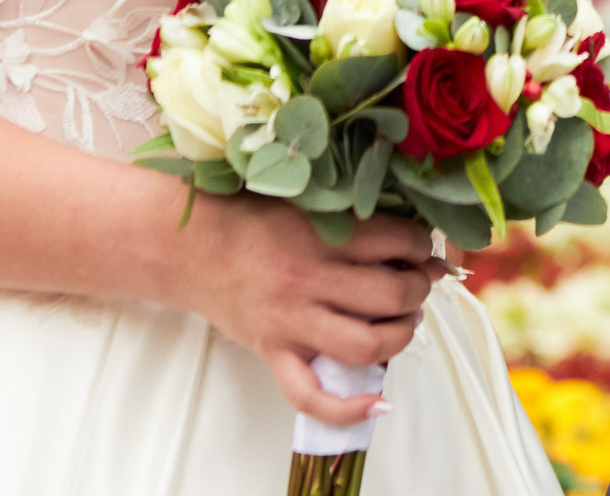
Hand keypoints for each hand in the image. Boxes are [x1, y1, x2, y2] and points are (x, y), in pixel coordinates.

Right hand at [179, 197, 442, 426]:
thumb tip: (406, 236)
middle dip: (418, 290)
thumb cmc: (247, 220)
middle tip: (417, 284)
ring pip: (366, 344)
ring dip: (401, 336)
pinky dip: (347, 407)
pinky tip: (376, 401)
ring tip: (404, 322)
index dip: (421, 245)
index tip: (421, 248)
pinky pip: (310, 394)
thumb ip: (349, 215)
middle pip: (390, 295)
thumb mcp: (302, 203)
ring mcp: (290, 322)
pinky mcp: (273, 352)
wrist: (188, 246)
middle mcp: (307, 280)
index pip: (395, 241)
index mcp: (319, 235)